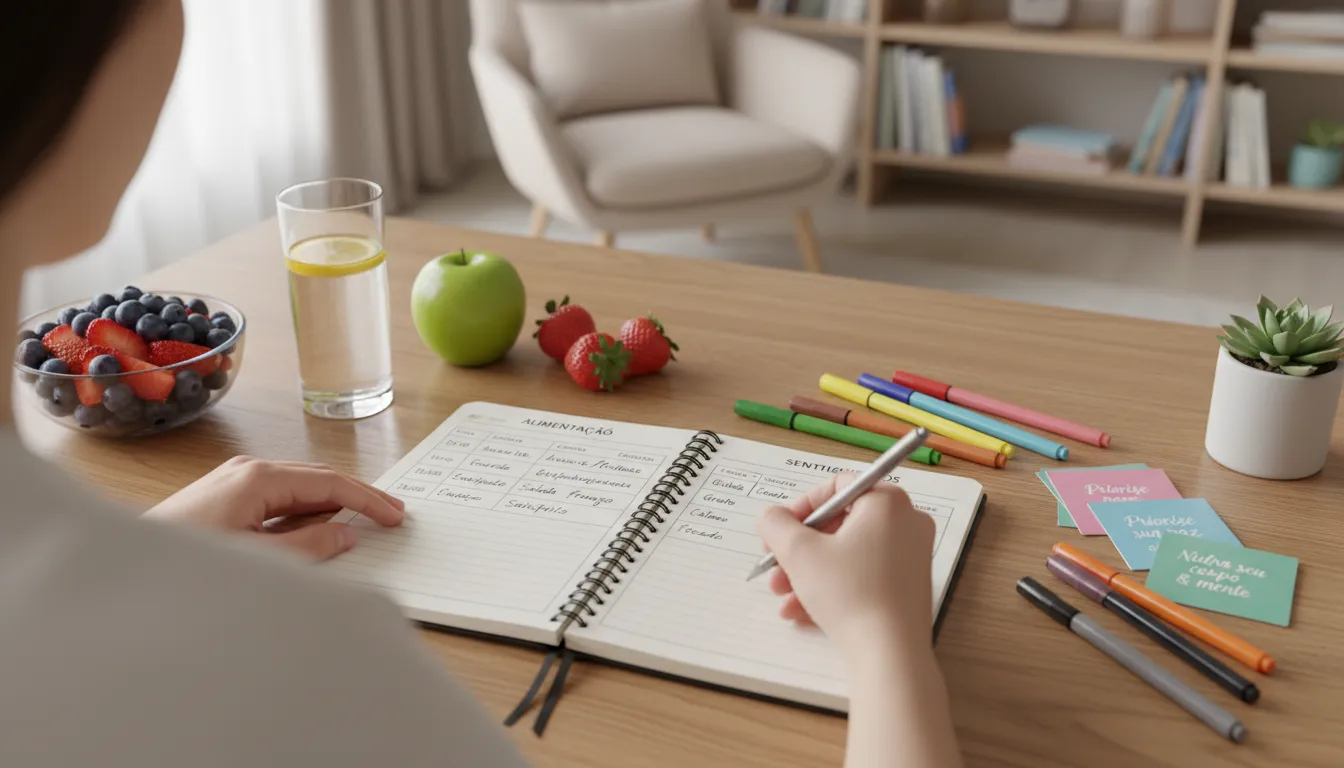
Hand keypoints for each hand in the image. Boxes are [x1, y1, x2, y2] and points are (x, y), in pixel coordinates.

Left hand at [144, 456, 404, 560]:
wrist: (128, 571)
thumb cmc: (188, 565)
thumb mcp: (261, 561)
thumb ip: (311, 546)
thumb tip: (345, 532)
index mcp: (258, 478)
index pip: (330, 482)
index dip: (368, 498)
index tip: (395, 515)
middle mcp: (246, 471)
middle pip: (316, 478)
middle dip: (355, 495)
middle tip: (390, 514)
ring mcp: (231, 482)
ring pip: (297, 488)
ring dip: (329, 503)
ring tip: (360, 521)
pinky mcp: (221, 498)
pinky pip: (276, 498)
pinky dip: (304, 510)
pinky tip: (315, 527)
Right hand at [755, 473, 935, 659]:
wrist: (889, 654)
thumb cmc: (849, 592)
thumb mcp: (799, 552)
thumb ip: (776, 524)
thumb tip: (770, 517)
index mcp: (887, 501)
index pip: (837, 486)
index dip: (802, 506)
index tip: (780, 530)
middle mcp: (906, 522)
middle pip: (839, 524)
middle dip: (799, 548)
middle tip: (775, 566)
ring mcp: (911, 557)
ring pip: (847, 555)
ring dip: (808, 572)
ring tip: (782, 596)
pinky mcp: (907, 587)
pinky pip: (862, 577)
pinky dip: (831, 589)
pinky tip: (799, 611)